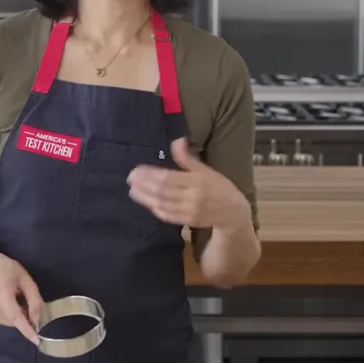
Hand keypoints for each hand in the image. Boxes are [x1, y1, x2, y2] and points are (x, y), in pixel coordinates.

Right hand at [0, 251, 43, 344]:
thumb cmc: (7, 270)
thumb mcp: (26, 279)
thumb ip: (34, 299)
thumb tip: (37, 320)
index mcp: (2, 292)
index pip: (15, 315)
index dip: (26, 329)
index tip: (36, 340)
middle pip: (16, 320)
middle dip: (27, 317)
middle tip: (28, 301)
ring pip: (12, 322)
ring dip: (21, 316)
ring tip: (18, 299)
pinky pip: (7, 321)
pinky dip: (14, 316)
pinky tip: (11, 304)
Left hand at [127, 138, 250, 228]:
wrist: (233, 212)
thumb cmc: (219, 187)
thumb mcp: (206, 170)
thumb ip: (188, 158)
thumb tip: (177, 140)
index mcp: (197, 181)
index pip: (168, 177)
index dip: (150, 174)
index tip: (136, 170)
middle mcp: (192, 197)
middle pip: (162, 191)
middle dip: (144, 185)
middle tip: (130, 178)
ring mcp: (189, 211)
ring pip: (163, 204)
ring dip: (145, 198)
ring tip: (132, 190)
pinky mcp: (187, 222)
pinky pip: (169, 216)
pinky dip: (156, 209)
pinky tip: (147, 203)